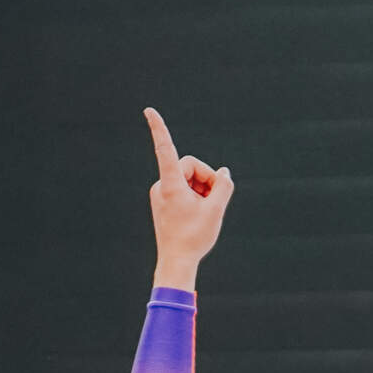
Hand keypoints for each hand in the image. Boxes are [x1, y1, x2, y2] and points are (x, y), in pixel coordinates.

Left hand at [143, 106, 232, 287]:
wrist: (176, 262)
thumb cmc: (194, 238)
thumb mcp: (216, 209)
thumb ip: (223, 185)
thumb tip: (223, 172)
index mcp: (171, 185)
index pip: (165, 150)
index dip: (159, 128)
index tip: (148, 110)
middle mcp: (162, 186)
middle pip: (191, 166)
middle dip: (207, 179)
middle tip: (214, 201)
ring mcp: (161, 194)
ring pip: (189, 179)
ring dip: (203, 190)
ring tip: (206, 211)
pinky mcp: (163, 201)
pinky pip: (184, 189)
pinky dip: (196, 197)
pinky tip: (199, 214)